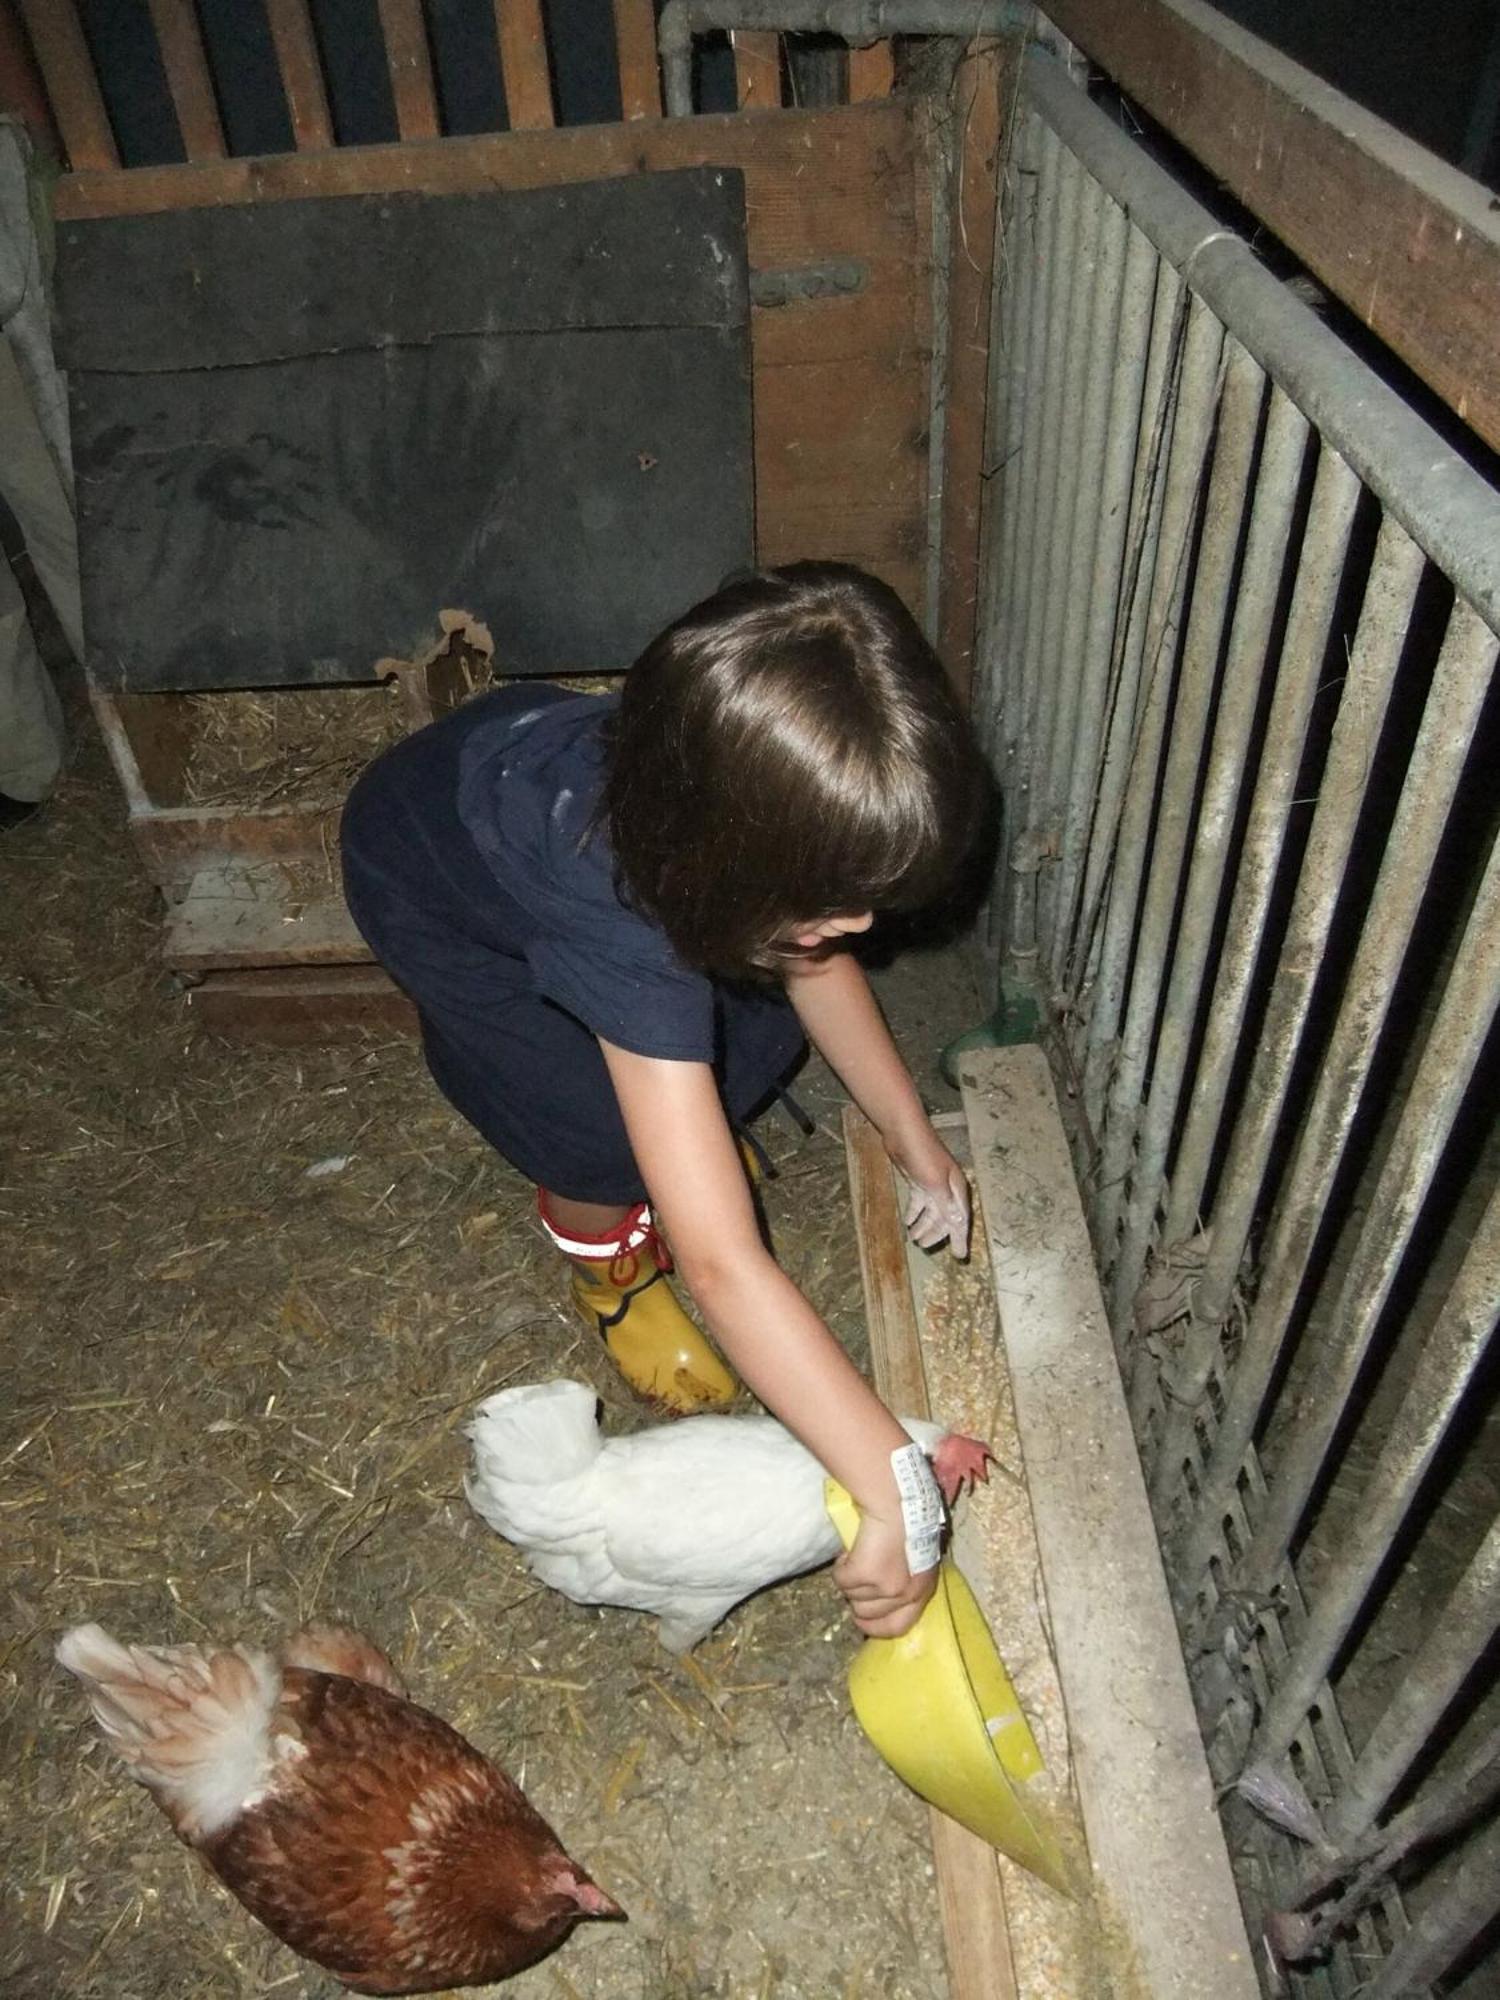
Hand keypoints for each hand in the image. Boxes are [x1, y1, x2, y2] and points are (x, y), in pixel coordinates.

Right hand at [833, 1509, 937, 1637]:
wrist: (898, 1504)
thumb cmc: (907, 1522)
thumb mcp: (915, 1559)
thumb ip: (905, 1577)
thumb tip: (883, 1590)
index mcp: (922, 1590)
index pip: (898, 1627)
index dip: (876, 1628)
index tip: (862, 1620)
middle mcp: (906, 1594)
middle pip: (869, 1614)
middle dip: (858, 1599)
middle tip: (856, 1580)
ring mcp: (886, 1587)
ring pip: (852, 1597)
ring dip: (850, 1580)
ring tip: (858, 1555)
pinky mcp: (865, 1575)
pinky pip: (841, 1581)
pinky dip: (840, 1567)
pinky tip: (850, 1551)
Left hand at [889, 1127, 970, 1258]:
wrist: (904, 1131)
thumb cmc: (923, 1154)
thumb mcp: (935, 1182)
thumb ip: (946, 1204)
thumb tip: (958, 1225)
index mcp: (956, 1189)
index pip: (960, 1219)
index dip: (959, 1238)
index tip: (959, 1256)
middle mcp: (947, 1188)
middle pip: (945, 1217)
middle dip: (937, 1233)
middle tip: (925, 1247)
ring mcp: (932, 1184)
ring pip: (931, 1211)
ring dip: (924, 1225)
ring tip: (914, 1238)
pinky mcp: (918, 1180)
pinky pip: (919, 1202)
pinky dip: (915, 1212)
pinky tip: (908, 1221)